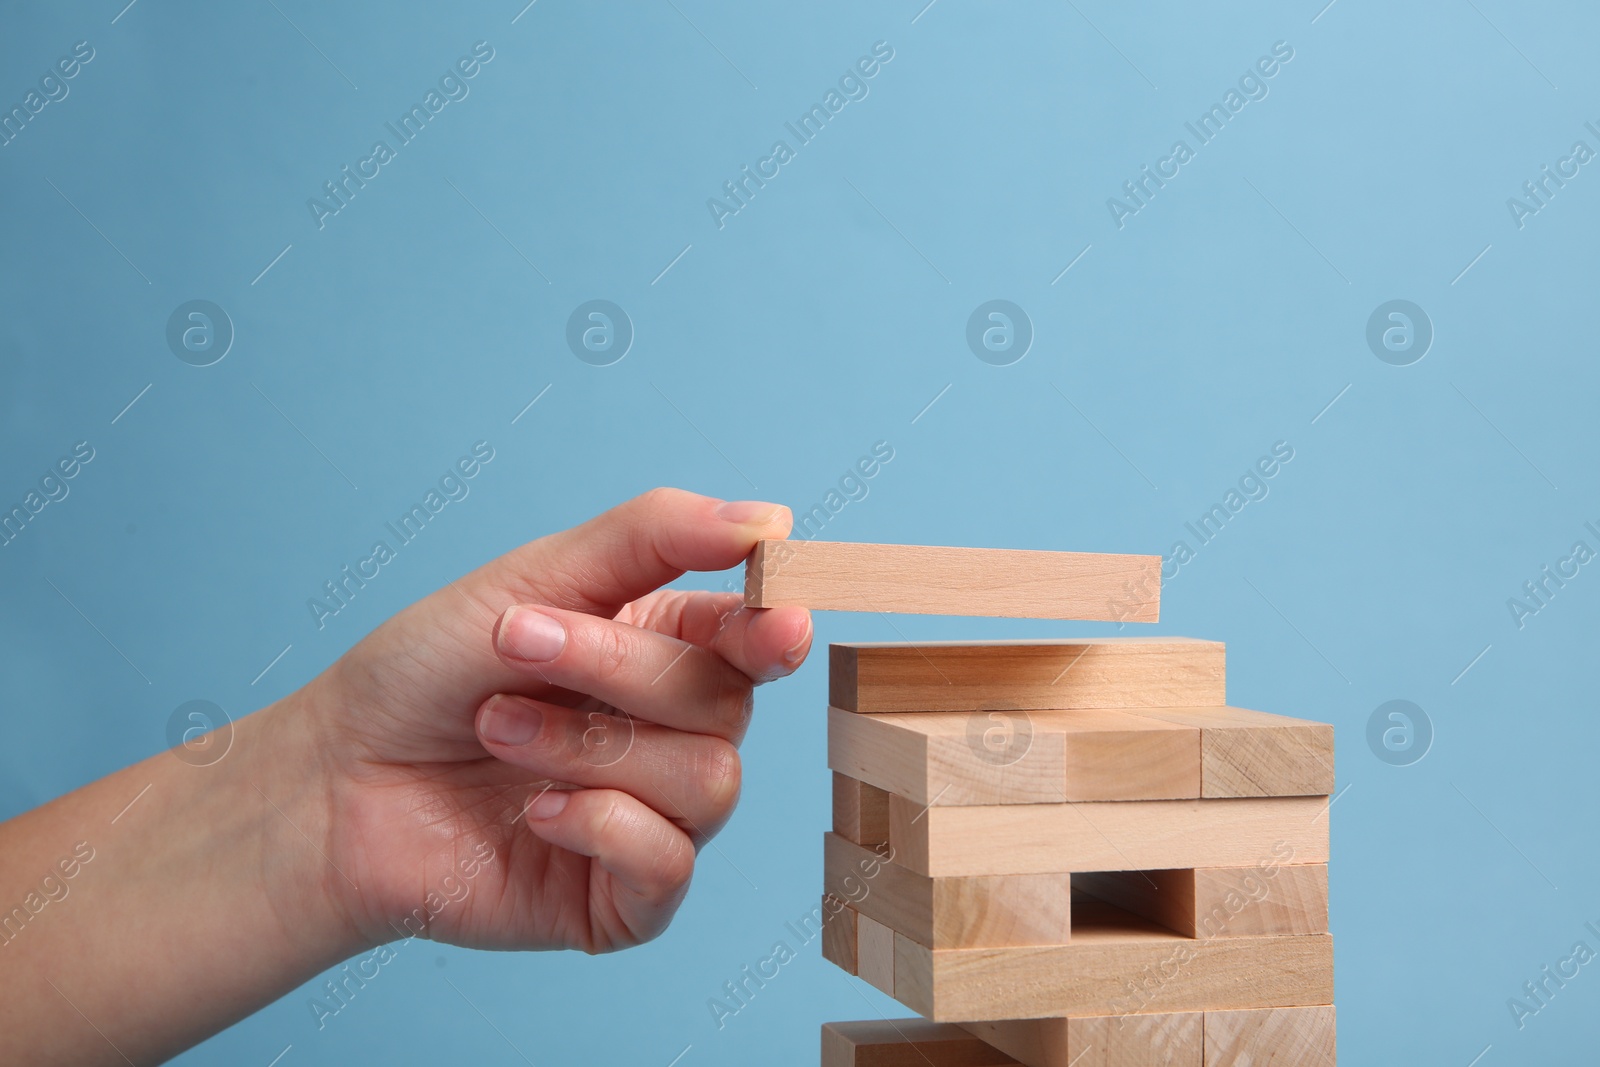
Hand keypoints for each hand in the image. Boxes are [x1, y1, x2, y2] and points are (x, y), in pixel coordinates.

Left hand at [288, 488, 810, 953]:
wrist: (335, 779)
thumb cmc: (427, 673)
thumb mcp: (535, 576)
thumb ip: (655, 538)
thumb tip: (772, 522)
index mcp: (665, 649)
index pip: (757, 635)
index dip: (773, 627)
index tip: (774, 620)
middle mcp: (673, 733)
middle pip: (727, 703)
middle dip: (616, 669)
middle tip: (514, 644)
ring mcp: (655, 817)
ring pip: (708, 781)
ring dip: (590, 748)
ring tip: (496, 728)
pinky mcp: (625, 897)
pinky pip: (671, 864)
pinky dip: (601, 826)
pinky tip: (534, 813)